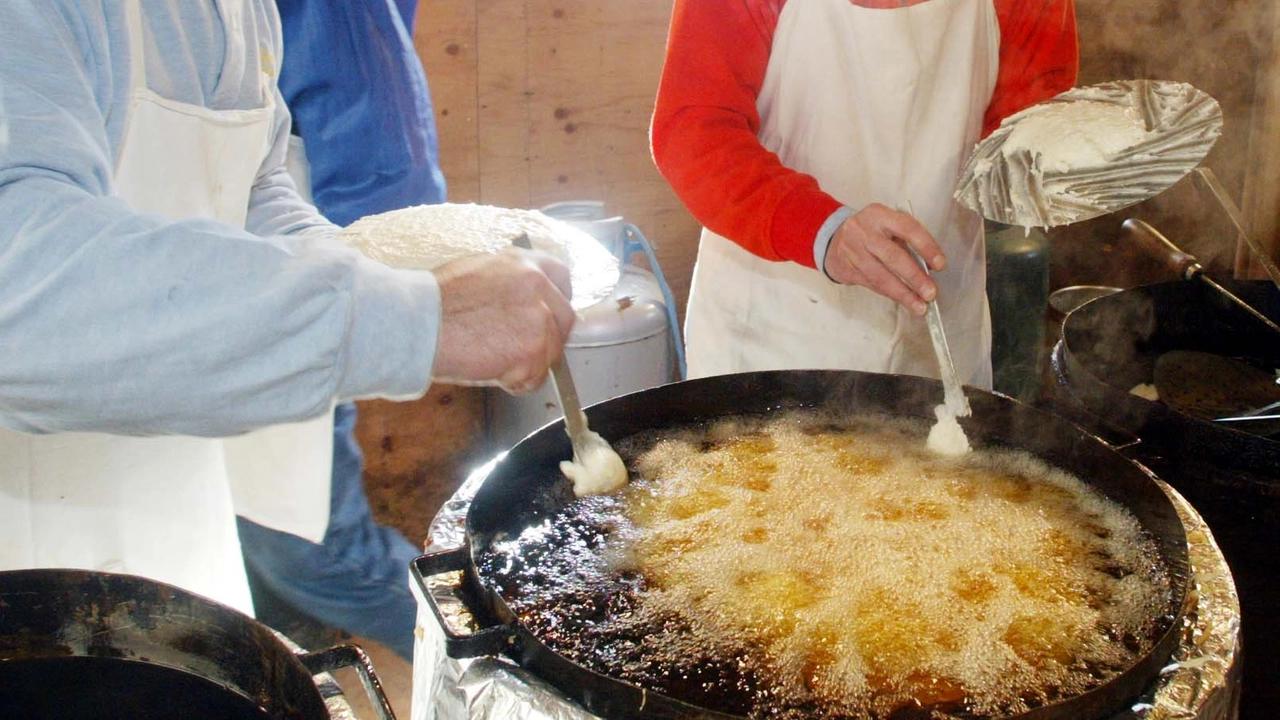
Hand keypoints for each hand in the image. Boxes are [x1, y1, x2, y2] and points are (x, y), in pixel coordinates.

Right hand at [429, 248, 576, 393]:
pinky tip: (490, 370)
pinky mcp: (532, 352)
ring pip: (551, 354)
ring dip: (527, 364)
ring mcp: (539, 320)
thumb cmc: (436, 301)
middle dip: (548, 339)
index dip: (556, 300)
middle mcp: (538, 286)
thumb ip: (510, 282)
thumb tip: (523, 299)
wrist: (419, 323)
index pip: (561, 278)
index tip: (548, 315)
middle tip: (520, 350)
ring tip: (491, 360)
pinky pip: (534, 378)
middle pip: (565, 320)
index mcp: (524, 264)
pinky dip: (515, 382)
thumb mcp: (479, 271)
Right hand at [822, 203, 945, 315]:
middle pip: (893, 256)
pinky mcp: (846, 268)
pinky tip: (903, 300)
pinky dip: (890, 294)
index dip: (926, 247)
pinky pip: (871, 284)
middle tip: (930, 292)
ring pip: (881, 276)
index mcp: (879, 214)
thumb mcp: (886, 225)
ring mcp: (852, 251)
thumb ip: (905, 240)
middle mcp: (863, 231)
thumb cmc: (869, 231)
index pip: (908, 228)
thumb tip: (928, 267)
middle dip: (915, 277)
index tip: (940, 264)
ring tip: (919, 305)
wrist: (833, 238)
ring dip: (903, 293)